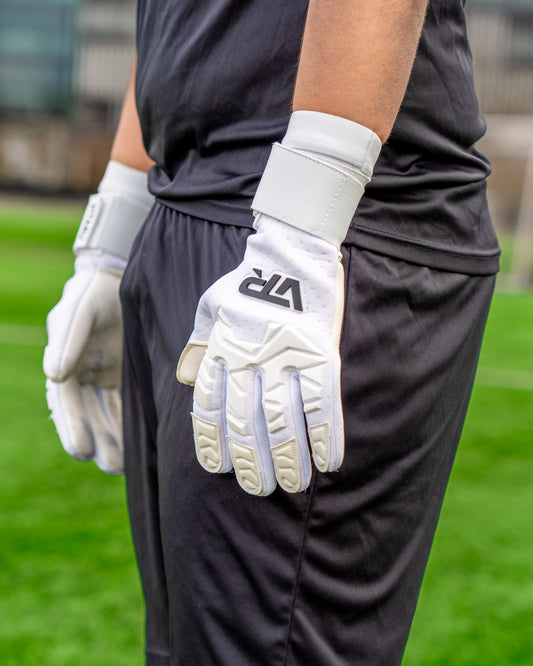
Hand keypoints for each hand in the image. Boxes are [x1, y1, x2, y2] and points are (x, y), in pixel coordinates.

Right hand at [43, 161, 152, 473]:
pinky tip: (142, 444)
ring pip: (109, 415)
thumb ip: (67, 339)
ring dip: (115, 440)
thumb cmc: (95, 293)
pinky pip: (129, 405)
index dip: (72, 426)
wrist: (120, 278)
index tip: (80, 450)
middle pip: (89, 415)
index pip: (66, 402)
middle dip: (98, 440)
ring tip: (125, 465)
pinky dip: (132, 425)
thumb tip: (53, 374)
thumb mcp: (79, 311)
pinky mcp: (129, 376)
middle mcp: (85, 376)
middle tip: (109, 466)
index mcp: (66, 364)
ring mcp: (107, 377)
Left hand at [178, 215, 344, 495]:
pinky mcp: (320, 355)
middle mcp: (249, 358)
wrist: (291, 255)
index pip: (208, 406)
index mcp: (220, 349)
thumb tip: (184, 379)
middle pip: (246, 422)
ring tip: (291, 485)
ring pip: (282, 420)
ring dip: (288, 459)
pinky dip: (325, 437)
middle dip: (251, 462)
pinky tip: (328, 463)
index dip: (212, 442)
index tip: (219, 468)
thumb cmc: (246, 285)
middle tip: (257, 488)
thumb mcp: (208, 308)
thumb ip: (196, 344)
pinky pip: (322, 404)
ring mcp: (286, 357)